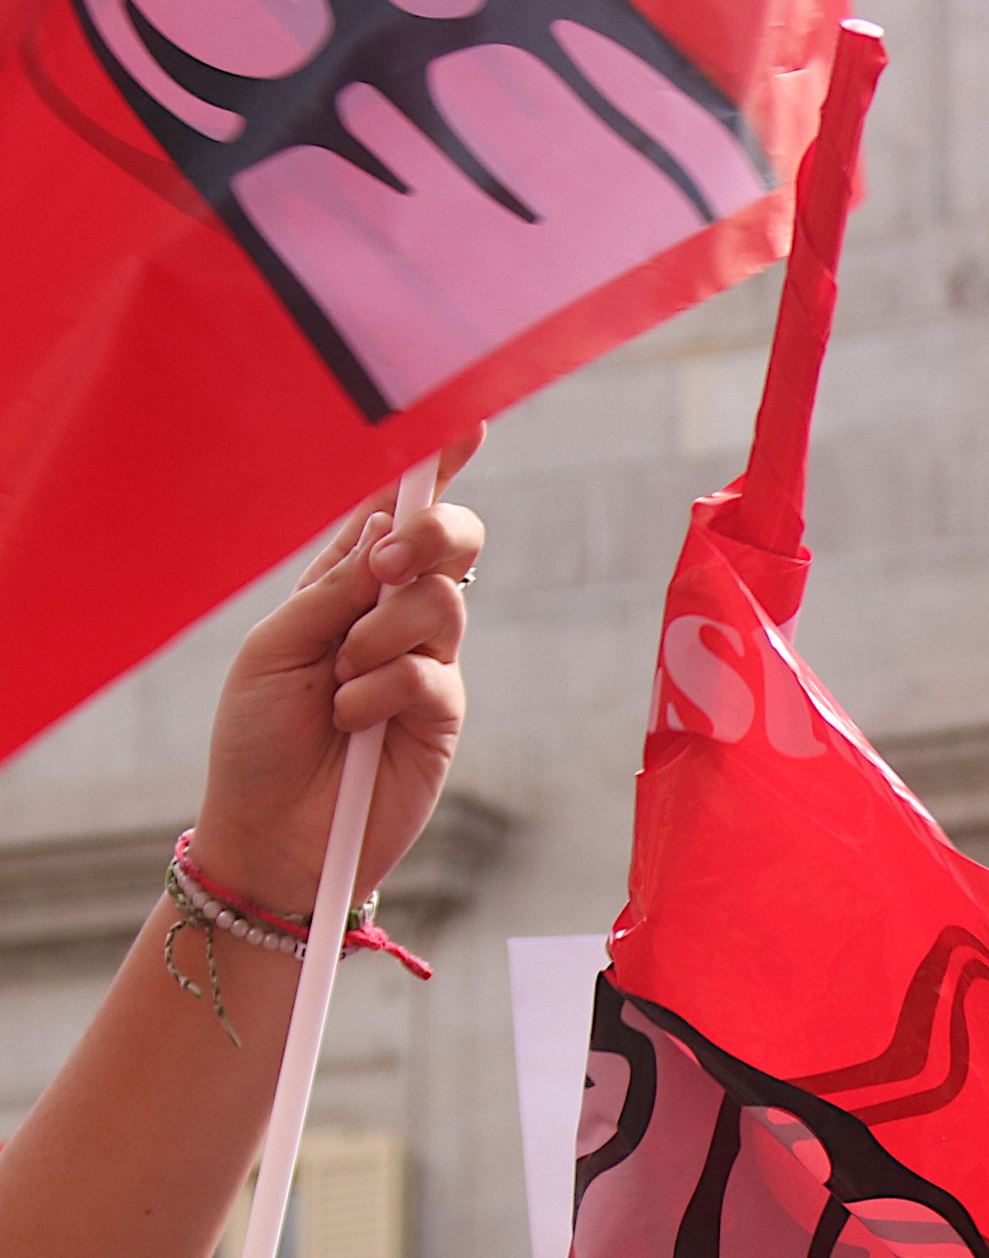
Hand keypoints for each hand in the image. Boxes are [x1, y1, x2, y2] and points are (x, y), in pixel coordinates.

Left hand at [189, 430, 484, 920]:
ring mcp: (425, 665)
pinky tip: (354, 723)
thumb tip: (390, 538)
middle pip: (448, 545)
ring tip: (341, 684)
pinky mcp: (445, 716)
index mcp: (341, 587)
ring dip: (381, 635)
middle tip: (384, 569)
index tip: (463, 423)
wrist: (272, 834)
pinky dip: (382, 691)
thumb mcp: (275, 647)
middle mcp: (392, 618)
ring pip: (442, 604)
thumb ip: (335, 591)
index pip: (392, 514)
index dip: (430, 469)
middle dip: (429, 537)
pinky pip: (432, 675)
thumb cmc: (256, 739)